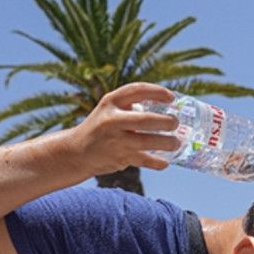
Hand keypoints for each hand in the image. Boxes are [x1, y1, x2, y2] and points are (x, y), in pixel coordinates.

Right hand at [65, 83, 181, 177]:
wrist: (77, 151)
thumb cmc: (102, 127)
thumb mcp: (110, 109)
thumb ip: (131, 105)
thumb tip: (166, 107)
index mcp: (110, 102)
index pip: (137, 90)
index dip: (157, 92)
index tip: (172, 97)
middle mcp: (112, 120)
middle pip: (145, 120)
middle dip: (166, 122)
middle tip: (175, 123)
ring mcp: (116, 141)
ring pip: (147, 142)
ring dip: (167, 143)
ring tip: (176, 143)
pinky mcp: (119, 158)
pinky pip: (144, 161)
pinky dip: (157, 163)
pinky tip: (165, 162)